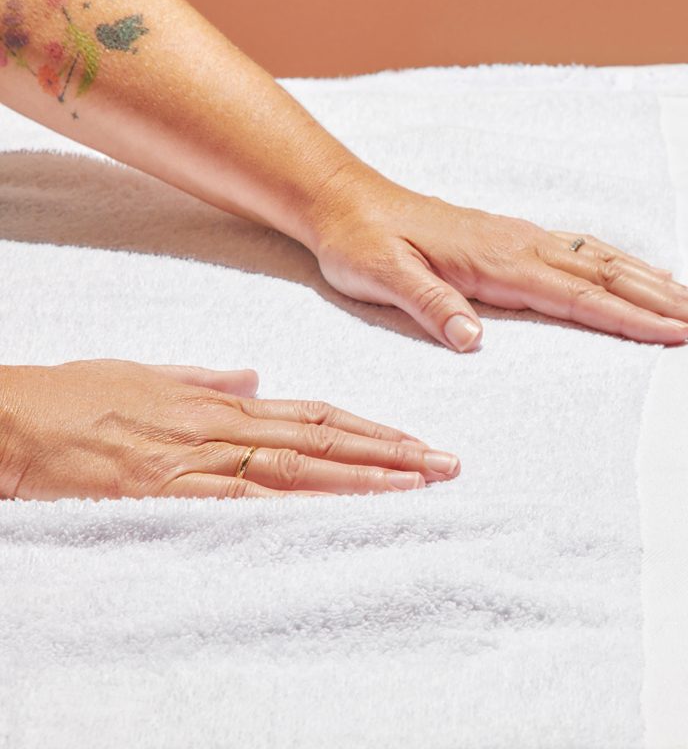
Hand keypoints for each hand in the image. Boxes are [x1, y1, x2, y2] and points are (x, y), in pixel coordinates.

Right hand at [0, 360, 458, 500]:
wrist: (12, 418)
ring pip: (300, 467)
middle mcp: (224, 426)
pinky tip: (340, 512)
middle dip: (390, 453)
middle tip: (445, 465)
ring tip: (417, 486)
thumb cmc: (73, 397)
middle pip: (325, 439)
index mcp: (223, 402)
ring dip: (363, 477)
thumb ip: (208, 378)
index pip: (317, 415)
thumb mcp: (149, 374)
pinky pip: (249, 499)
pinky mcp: (171, 489)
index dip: (372, 430)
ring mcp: (201, 459)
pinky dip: (299, 504)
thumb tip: (256, 377)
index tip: (418, 442)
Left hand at [307, 165, 687, 351]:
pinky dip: (627, 265)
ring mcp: (525, 239)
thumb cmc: (363, 244)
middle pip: (609, 275)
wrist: (347, 201)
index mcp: (498, 261)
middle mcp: (522, 245)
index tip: (676, 336)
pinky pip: (587, 252)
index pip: (577, 295)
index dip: (629, 318)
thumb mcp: (381, 276)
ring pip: (606, 260)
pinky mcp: (519, 240)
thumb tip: (472, 338)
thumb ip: (430, 305)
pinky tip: (648, 275)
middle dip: (668, 300)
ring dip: (658, 282)